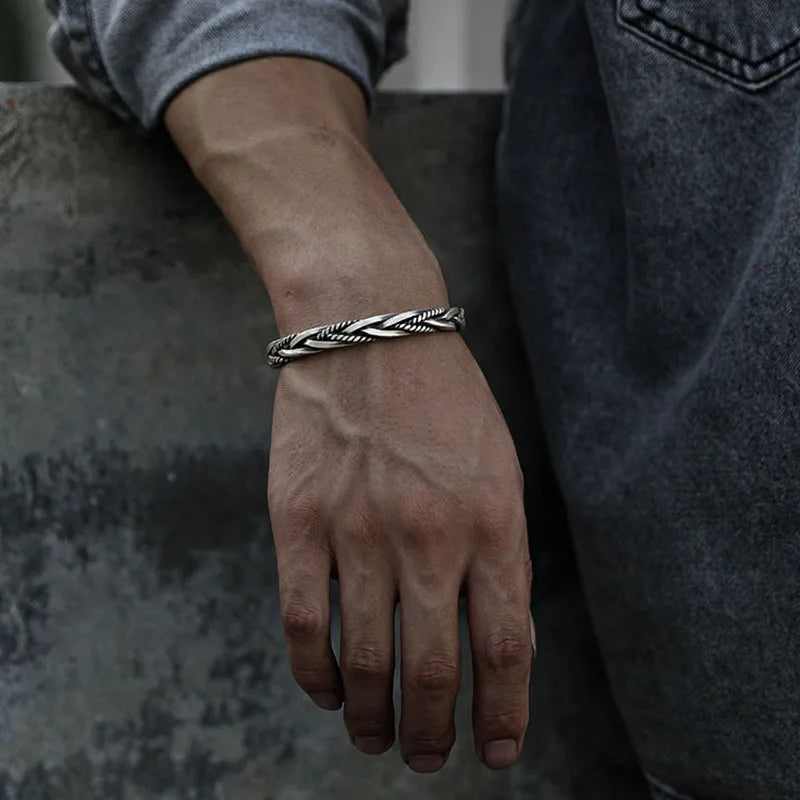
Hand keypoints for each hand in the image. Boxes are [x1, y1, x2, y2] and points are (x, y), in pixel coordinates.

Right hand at [165, 55, 533, 771]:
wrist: (369, 325)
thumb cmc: (443, 394)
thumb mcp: (498, 463)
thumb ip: (499, 546)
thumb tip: (491, 631)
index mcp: (493, 521)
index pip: (507, 647)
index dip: (504, 713)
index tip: (496, 751)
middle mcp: (430, 538)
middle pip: (434, 670)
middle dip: (433, 732)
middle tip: (427, 758)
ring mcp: (359, 533)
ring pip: (368, 662)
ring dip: (375, 717)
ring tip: (377, 741)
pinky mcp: (299, 523)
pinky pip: (306, 625)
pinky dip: (317, 675)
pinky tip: (329, 694)